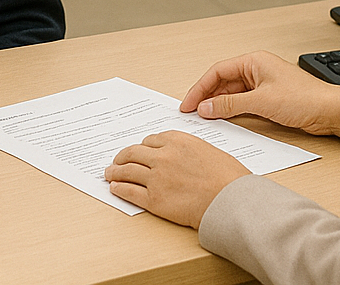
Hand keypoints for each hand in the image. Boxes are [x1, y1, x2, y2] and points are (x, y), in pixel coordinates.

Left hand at [105, 131, 249, 227]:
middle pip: (133, 153)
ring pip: (127, 171)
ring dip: (115, 172)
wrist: (230, 200)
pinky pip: (129, 192)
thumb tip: (181, 157)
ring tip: (109, 173)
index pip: (150, 140)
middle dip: (122, 157)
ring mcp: (156, 178)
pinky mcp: (153, 200)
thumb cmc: (228, 177)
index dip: (143, 147)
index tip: (139, 151)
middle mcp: (163, 156)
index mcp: (178, 140)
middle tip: (117, 161)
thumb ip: (189, 150)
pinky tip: (115, 188)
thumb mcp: (209, 151)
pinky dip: (119, 189)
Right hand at [180, 51, 339, 136]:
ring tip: (205, 119)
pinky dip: (231, 111)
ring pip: (231, 93)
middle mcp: (257, 70)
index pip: (217, 71)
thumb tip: (207, 107)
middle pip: (223, 82)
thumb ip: (231, 104)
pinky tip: (224, 120)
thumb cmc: (304, 98)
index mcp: (254, 61)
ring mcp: (262, 84)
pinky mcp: (268, 98)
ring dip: (218, 105)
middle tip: (193, 113)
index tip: (189, 104)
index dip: (200, 88)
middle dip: (207, 97)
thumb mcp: (261, 102)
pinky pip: (242, 103)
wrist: (330, 111)